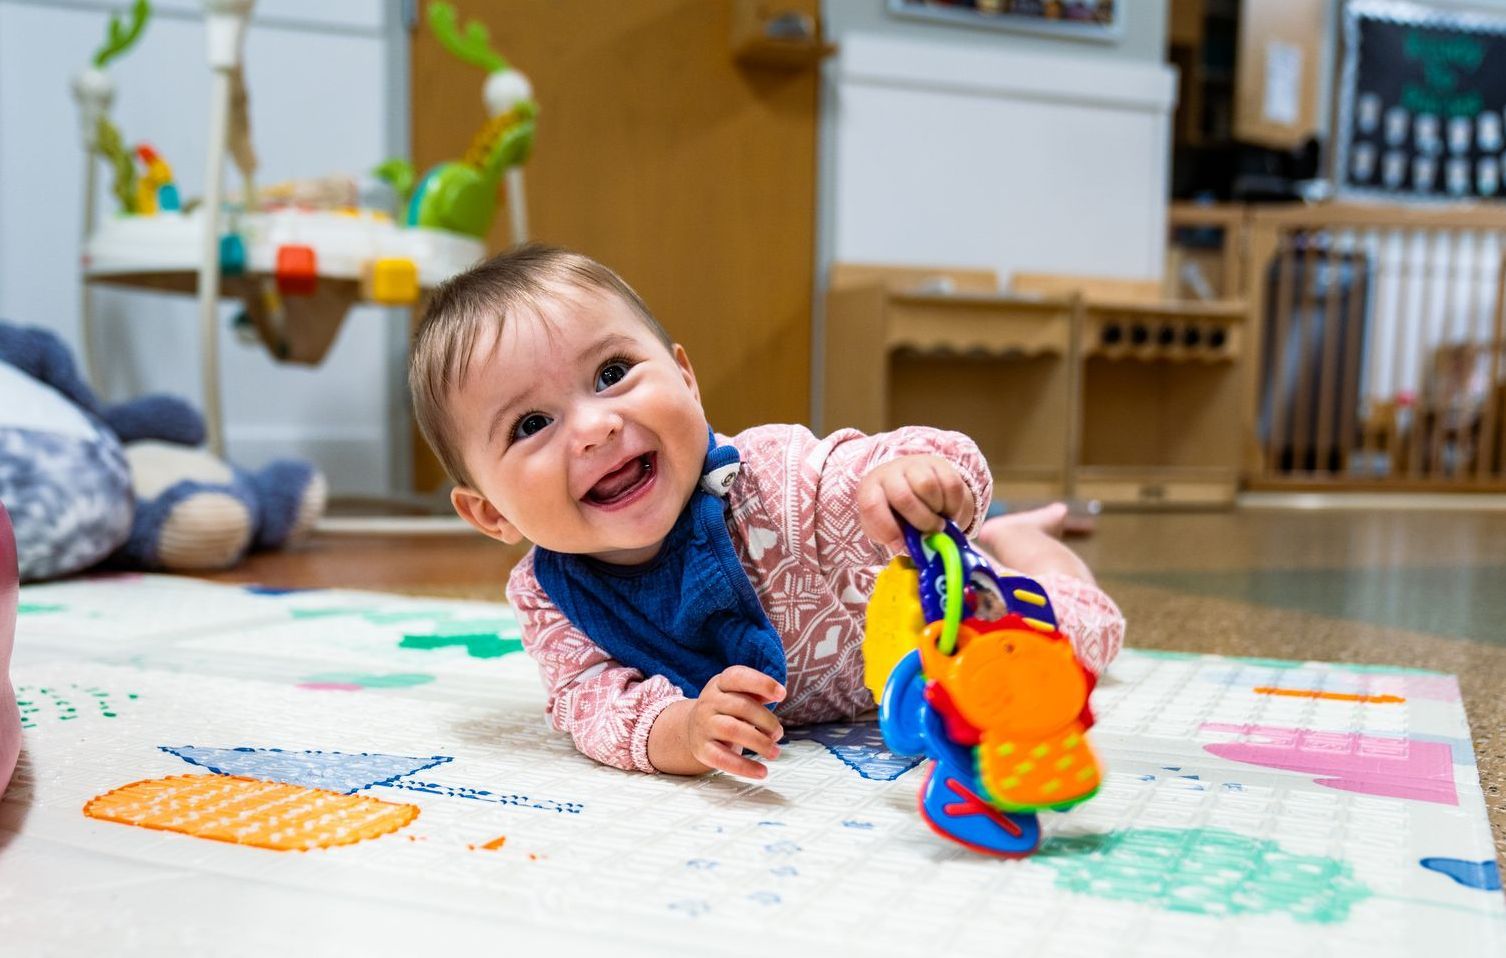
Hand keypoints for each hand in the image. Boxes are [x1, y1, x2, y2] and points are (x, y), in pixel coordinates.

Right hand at [686, 666, 784, 778]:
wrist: (692, 727)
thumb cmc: (725, 709)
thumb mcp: (738, 693)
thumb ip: (757, 692)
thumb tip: (776, 693)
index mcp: (720, 684)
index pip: (738, 677)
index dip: (762, 683)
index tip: (782, 694)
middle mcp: (709, 702)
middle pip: (742, 706)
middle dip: (766, 720)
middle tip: (778, 733)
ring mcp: (704, 726)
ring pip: (733, 730)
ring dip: (759, 742)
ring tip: (775, 751)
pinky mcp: (702, 749)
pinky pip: (723, 759)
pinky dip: (745, 767)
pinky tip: (762, 772)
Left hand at [856, 454, 973, 552]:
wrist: (915, 486)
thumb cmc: (898, 514)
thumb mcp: (889, 527)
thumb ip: (894, 537)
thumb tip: (911, 546)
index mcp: (870, 490)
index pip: (871, 506)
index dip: (886, 528)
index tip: (901, 544)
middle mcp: (889, 473)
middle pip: (904, 498)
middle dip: (921, 521)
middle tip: (931, 532)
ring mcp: (914, 465)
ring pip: (928, 487)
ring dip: (938, 510)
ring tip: (938, 519)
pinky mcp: (939, 464)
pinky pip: (951, 485)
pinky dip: (954, 505)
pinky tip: (948, 511)